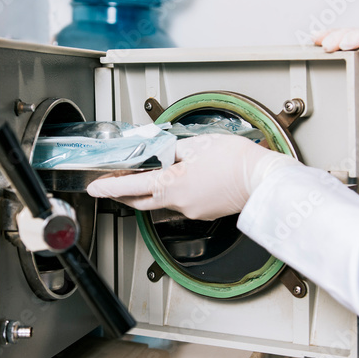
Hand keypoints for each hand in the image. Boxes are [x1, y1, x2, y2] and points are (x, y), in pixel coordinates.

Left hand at [85, 134, 300, 220]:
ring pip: (160, 202)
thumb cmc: (236, 161)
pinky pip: (180, 203)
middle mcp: (178, 203)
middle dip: (123, 193)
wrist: (263, 179)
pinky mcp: (203, 212)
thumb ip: (173, 150)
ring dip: (150, 191)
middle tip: (112, 184)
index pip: (130, 187)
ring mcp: (191, 211)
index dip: (109, 187)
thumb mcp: (198, 145)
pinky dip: (172, 193)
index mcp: (172, 185)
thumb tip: (161, 153)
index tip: (95, 188)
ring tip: (147, 176)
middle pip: (140, 201)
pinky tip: (178, 180)